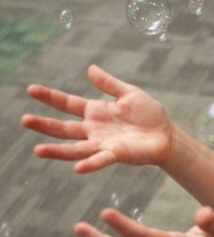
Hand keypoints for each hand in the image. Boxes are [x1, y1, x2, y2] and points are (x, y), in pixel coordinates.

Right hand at [22, 64, 173, 172]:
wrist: (167, 135)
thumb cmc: (150, 115)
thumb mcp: (129, 93)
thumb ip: (109, 84)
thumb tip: (90, 68)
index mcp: (96, 112)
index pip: (67, 104)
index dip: (50, 97)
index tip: (30, 89)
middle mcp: (94, 130)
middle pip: (64, 129)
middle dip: (44, 125)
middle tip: (24, 120)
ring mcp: (103, 144)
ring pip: (75, 149)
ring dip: (57, 151)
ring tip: (37, 151)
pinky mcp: (117, 154)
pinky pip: (101, 160)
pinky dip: (90, 164)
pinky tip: (77, 168)